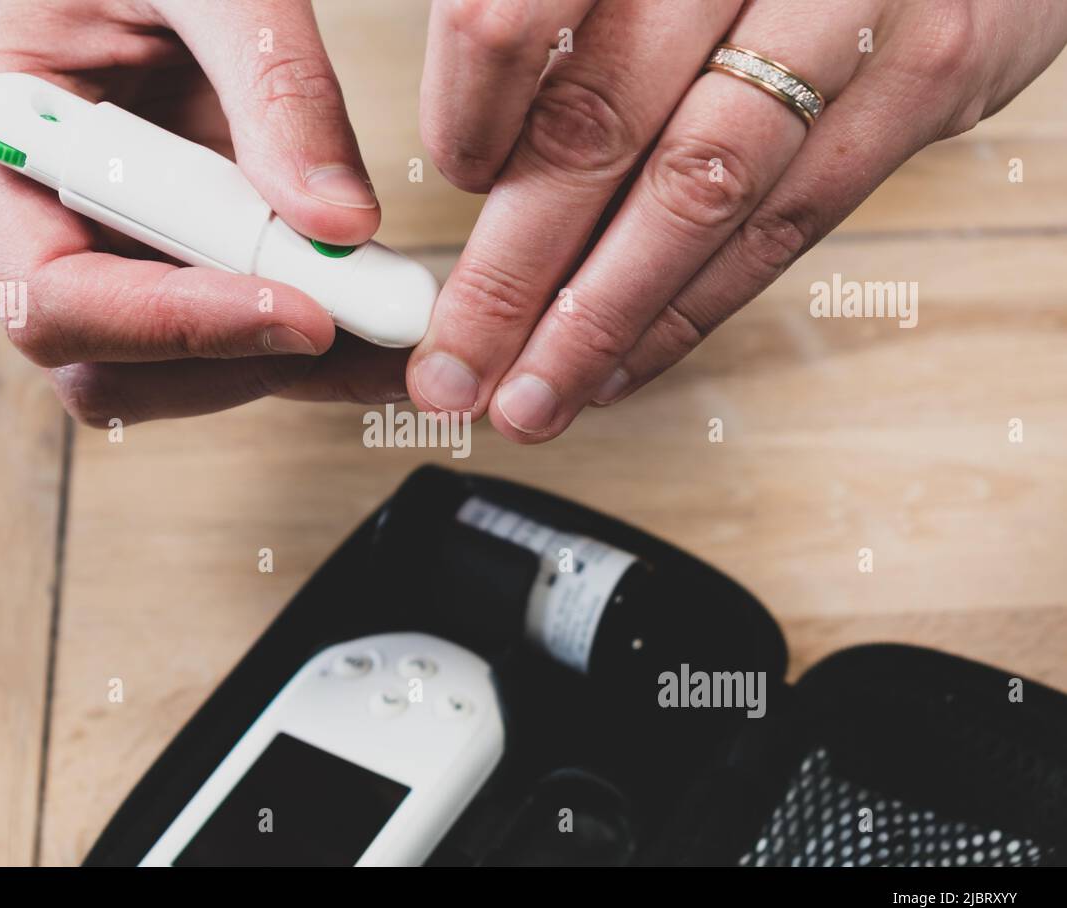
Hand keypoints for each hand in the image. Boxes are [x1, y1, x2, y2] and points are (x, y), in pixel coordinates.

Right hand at [0, 0, 405, 425]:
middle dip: (233, 357)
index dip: (169, 324)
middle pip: (102, 360)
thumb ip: (274, 84)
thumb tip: (337, 226)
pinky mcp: (171, 253)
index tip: (299, 313)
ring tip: (388, 326)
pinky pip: (226, 338)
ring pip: (170, 372)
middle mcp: (34, 208)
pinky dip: (306, 347)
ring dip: (282, 365)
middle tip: (361, 327)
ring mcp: (103, 240)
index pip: (46, 292)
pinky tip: (378, 326)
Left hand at [409, 0, 1066, 441]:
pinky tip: (624, 361)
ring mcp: (848, 7)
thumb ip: (564, 19)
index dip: (466, 118)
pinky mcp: (926, 72)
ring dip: (599, 321)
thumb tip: (480, 145)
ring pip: (696, 195)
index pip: (508, 16)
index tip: (455, 179)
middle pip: (594, 127)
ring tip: (533, 395)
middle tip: (456, 366)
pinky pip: (789, 222)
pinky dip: (693, 308)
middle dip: (511, 275)